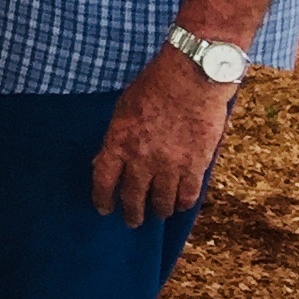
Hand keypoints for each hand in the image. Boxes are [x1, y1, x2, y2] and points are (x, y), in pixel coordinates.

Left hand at [88, 49, 234, 226]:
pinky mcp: (195, 166)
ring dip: (159, 210)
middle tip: (132, 220)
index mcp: (118, 142)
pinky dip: (183, 204)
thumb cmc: (154, 86)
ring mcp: (170, 165)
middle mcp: (141, 160)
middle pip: (133, 197)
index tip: (103, 208)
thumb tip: (107, 160)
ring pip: (162, 201)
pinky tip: (180, 205)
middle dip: (132, 212)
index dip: (102, 198)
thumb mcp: (122, 109)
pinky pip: (188, 195)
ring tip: (158, 213)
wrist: (191, 78)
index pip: (104, 181)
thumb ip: (116, 137)